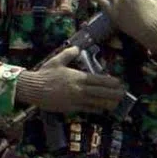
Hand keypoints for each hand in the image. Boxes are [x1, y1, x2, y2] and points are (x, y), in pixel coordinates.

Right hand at [14, 47, 129, 112]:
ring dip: (108, 103)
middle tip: (123, 94)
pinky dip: (96, 109)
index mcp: (77, 76)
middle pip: (101, 92)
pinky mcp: (71, 108)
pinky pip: (86, 109)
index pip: (98, 80)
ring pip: (96, 102)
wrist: (33, 88)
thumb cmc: (44, 74)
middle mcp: (79, 89)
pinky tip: (102, 110)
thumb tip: (77, 48)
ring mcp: (76, 99)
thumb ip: (69, 54)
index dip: (111, 82)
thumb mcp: (57, 60)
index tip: (119, 83)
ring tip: (117, 104)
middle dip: (114, 93)